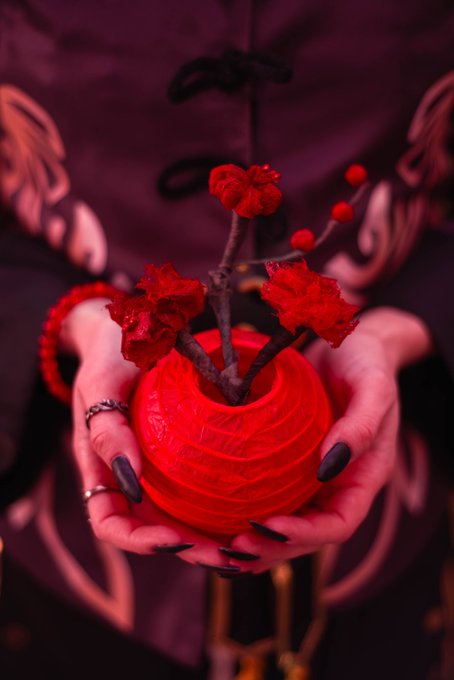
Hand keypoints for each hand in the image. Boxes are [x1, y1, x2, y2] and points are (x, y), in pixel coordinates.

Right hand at [67, 299, 240, 573]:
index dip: (138, 542)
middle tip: (231, 554)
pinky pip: (202, 485)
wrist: (130, 329)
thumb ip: (107, 429)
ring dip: (213, 536)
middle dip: (190, 550)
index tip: (175, 539)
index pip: (111, 523)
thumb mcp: (102, 383)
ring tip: (251, 543)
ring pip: (183, 516)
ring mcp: (159, 467)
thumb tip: (130, 480)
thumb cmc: (110, 354)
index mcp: (102, 467)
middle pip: (155, 531)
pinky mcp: (184, 452)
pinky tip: (255, 505)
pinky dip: (223, 503)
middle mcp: (131, 476)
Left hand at [224, 307, 432, 572]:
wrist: (350, 344)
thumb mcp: (373, 388)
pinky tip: (207, 515)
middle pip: (303, 536)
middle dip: (267, 550)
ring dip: (247, 541)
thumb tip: (328, 467)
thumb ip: (360, 427)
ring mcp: (308, 478)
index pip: (337, 523)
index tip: (268, 527)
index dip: (305, 535)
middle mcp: (334, 486)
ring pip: (280, 522)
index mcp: (362, 477)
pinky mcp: (285, 463)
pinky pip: (264, 494)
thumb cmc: (368, 363)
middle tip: (227, 548)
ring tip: (208, 546)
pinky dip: (237, 509)